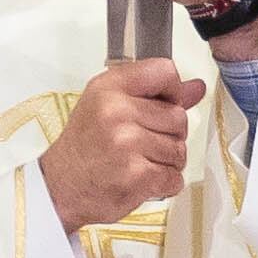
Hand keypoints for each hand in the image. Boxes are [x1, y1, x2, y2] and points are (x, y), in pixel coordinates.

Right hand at [37, 58, 199, 229]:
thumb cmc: (85, 147)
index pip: (164, 71)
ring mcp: (127, 143)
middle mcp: (115, 111)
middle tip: (140, 144)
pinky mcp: (138, 174)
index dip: (171, 91)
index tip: (160, 105)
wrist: (60, 186)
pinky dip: (163, 184)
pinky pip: (175, 177)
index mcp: (107, 88)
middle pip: (178, 117)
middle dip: (168, 135)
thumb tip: (196, 87)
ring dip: (166, 162)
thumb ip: (154, 96)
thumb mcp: (107, 108)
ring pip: (179, 150)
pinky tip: (140, 180)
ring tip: (138, 163)